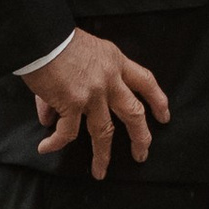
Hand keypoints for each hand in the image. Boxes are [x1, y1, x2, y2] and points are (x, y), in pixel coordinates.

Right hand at [29, 28, 169, 178]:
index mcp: (116, 62)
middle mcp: (110, 79)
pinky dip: (56, 142)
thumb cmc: (59, 40)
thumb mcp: (83, 54)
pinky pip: (67, 132)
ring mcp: (93, 93)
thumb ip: (76, 85)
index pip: (145, 81)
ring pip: (105, 131)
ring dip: (102, 155)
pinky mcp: (73, 103)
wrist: (43, 36)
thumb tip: (52, 117)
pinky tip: (46, 148)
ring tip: (100, 172)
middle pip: (133, 113)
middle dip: (141, 136)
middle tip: (143, 154)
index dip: (157, 100)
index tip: (164, 116)